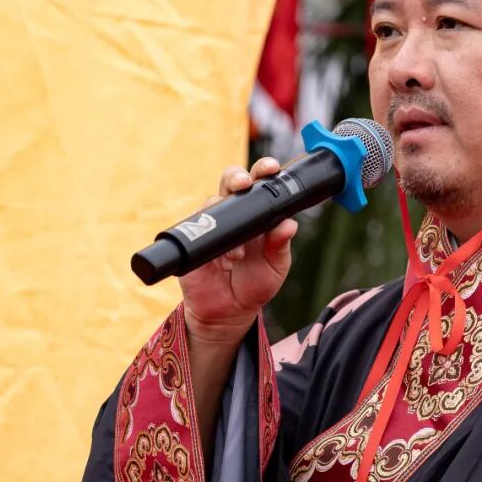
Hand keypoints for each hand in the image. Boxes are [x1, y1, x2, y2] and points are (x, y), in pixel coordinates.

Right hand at [178, 155, 297, 344]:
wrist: (230, 312)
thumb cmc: (255, 284)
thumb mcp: (276, 266)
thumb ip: (280, 245)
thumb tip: (289, 224)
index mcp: (257, 214)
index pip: (259, 184)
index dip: (263, 171)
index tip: (272, 169)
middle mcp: (233, 214)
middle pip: (230, 181)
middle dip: (236, 176)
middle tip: (244, 183)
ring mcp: (211, 225)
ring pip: (212, 202)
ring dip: (226, 218)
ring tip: (239, 254)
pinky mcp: (193, 241)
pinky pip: (196, 229)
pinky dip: (211, 241)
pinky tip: (223, 260)